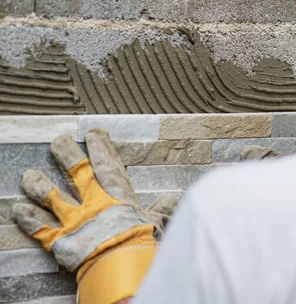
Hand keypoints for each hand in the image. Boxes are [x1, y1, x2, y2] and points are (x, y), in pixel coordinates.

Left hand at [12, 128, 176, 303]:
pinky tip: (18, 209)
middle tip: (58, 140)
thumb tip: (176, 198)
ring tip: (29, 175)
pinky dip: (27, 217)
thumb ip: (166, 209)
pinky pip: (38, 226)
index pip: (107, 163)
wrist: (121, 265)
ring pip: (49, 195)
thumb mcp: (159, 223)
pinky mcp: (59, 239)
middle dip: (65, 152)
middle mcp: (93, 201)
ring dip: (37, 184)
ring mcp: (74, 219)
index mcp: (118, 195)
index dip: (100, 146)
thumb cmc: (142, 243)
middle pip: (75, 170)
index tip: (94, 132)